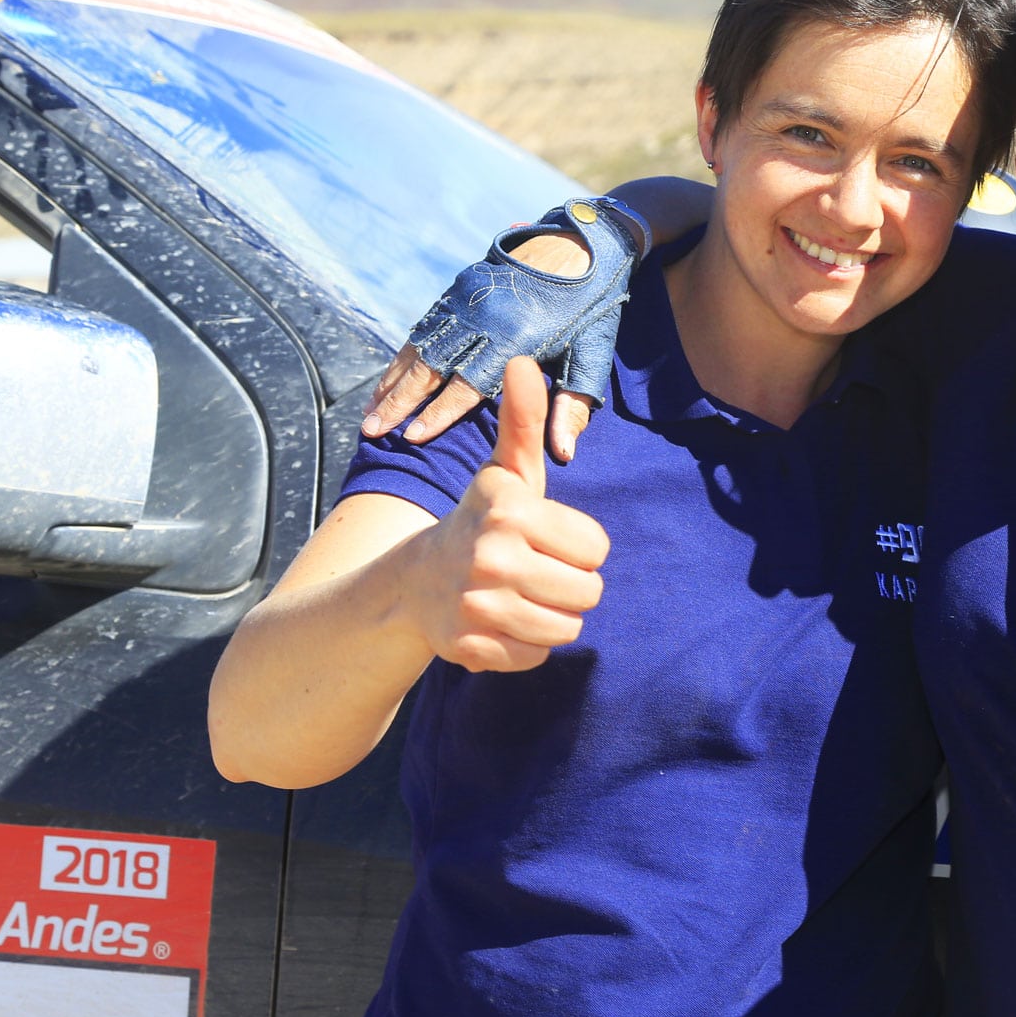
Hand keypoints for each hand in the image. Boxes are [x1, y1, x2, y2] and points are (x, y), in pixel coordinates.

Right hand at [362, 233, 599, 459]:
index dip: (439, 413)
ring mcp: (467, 300)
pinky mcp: (460, 286)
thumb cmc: (593, 310)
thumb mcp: (591, 357)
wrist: (585, 243)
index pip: (467, 385)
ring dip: (393, 379)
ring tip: (371, 409)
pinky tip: (389, 375)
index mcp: (514, 341)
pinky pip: (425, 324)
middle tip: (371, 430)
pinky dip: (404, 352)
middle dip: (399, 401)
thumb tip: (560, 454)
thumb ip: (572, 406)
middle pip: (431, 367)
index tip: (411, 438)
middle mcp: (482, 319)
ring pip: (420, 345)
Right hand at [409, 356, 608, 671]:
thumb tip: (521, 359)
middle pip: (589, 593)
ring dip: (551, 616)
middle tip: (534, 571)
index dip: (578, 546)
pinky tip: (501, 621)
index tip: (543, 538)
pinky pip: (535, 657)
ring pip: (566, 628)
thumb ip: (523, 422)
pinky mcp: (469, 648)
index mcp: (510, 509)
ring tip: (520, 595)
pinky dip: (525, 645)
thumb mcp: (507, 474)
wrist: (418, 581)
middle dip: (569, 585)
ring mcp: (476, 605)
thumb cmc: (483, 522)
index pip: (597, 548)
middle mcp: (491, 556)